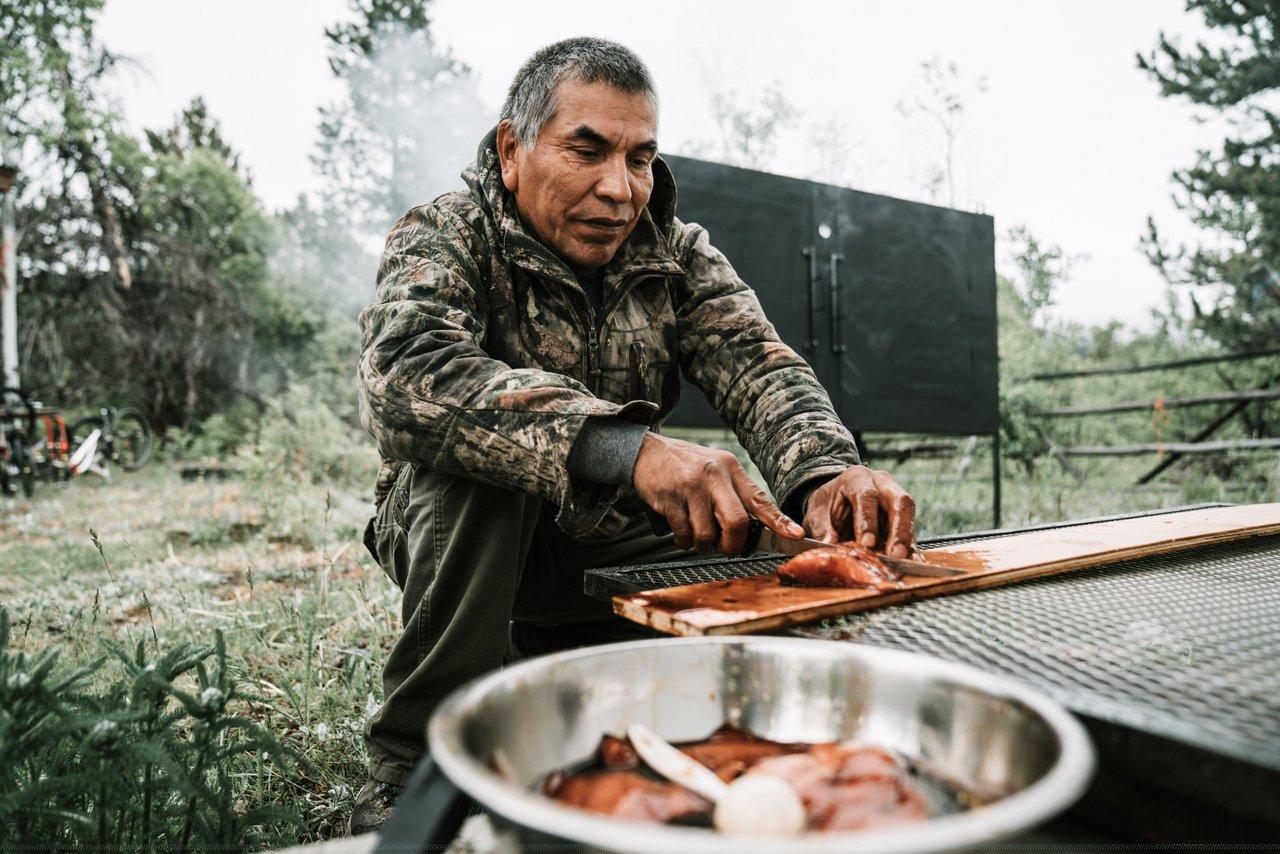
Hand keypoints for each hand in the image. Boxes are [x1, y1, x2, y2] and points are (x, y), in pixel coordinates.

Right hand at [633, 433, 803, 554]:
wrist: (645, 452)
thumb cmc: (685, 466)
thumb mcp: (715, 468)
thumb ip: (734, 493)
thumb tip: (751, 530)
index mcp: (731, 468)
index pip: (760, 499)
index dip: (779, 521)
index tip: (795, 536)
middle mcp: (714, 475)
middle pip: (737, 522)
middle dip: (733, 544)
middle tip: (726, 548)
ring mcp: (691, 486)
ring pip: (707, 534)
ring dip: (703, 545)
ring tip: (697, 536)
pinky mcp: (670, 498)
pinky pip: (683, 533)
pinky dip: (684, 541)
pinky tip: (680, 530)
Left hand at [803, 466, 915, 556]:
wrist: (834, 499)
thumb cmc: (827, 504)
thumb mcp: (817, 514)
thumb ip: (822, 528)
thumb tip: (828, 545)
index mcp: (857, 478)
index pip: (867, 496)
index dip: (868, 520)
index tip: (866, 544)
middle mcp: (882, 484)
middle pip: (900, 501)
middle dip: (899, 529)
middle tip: (895, 554)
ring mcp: (895, 498)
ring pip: (909, 515)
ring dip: (907, 540)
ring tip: (903, 561)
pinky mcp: (902, 516)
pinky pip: (911, 530)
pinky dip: (911, 547)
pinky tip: (911, 562)